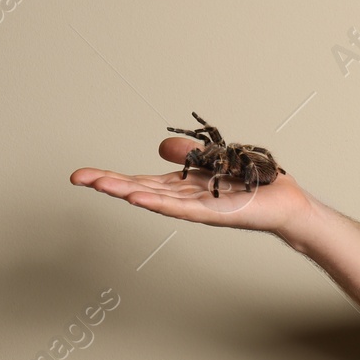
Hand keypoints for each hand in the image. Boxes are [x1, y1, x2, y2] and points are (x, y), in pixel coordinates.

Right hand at [71, 135, 310, 235]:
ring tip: (101, 186)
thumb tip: (159, 146)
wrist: (283, 203)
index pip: (139, 180)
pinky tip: (139, 198)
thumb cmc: (250, 184)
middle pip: (139, 189)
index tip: (81, 175)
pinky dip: (159, 202)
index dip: (111, 177)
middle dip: (108, 183)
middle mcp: (184, 198)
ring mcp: (196, 207)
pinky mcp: (214, 213)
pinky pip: (181, 208)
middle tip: (76, 177)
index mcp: (181, 185)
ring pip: (155, 199)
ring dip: (127, 191)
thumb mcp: (213, 159)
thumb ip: (187, 153)